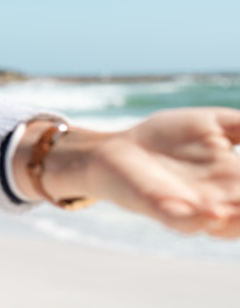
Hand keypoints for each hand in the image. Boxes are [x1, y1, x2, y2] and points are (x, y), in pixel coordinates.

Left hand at [43, 108, 239, 236]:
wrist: (118, 149)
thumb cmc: (166, 138)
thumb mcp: (212, 123)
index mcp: (236, 178)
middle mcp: (221, 198)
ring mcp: (192, 207)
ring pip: (226, 224)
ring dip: (237, 221)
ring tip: (229, 210)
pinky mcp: (161, 209)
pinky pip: (183, 223)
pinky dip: (197, 222)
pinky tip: (210, 213)